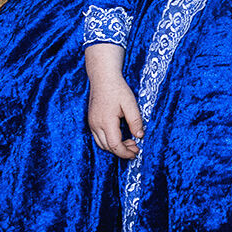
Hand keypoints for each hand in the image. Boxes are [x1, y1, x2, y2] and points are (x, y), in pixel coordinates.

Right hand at [86, 44, 142, 158]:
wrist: (103, 78)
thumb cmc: (117, 89)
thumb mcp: (130, 104)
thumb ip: (135, 121)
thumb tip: (140, 136)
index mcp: (106, 122)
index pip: (114, 145)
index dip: (125, 153)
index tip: (136, 153)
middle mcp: (96, 125)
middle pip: (107, 147)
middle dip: (122, 151)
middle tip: (136, 148)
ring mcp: (92, 123)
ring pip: (102, 144)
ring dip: (115, 147)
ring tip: (130, 142)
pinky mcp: (91, 121)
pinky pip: (98, 137)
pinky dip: (109, 141)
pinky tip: (120, 136)